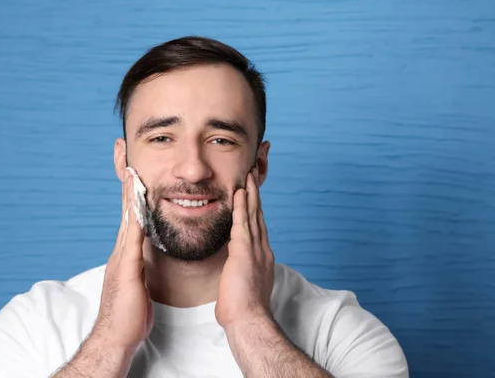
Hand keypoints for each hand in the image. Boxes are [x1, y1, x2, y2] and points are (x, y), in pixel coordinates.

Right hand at [93, 170, 153, 352]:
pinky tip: (138, 202)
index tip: (134, 172)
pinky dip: (133, 216)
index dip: (131, 194)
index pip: (129, 217)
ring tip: (132, 169)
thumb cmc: (129, 315)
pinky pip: (132, 235)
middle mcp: (121, 250)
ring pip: (126, 217)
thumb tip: (144, 260)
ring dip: (129, 193)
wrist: (116, 336)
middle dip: (126, 183)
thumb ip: (139, 268)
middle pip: (125, 210)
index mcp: (125, 253)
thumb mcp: (138, 285)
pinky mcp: (126, 266)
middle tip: (125, 158)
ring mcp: (121, 257)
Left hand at [215, 168, 274, 329]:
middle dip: (256, 194)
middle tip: (254, 174)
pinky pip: (242, 222)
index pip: (258, 227)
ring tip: (249, 174)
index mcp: (262, 258)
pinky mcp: (245, 251)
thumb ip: (239, 277)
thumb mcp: (242, 288)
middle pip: (258, 215)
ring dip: (250, 193)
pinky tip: (240, 191)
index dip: (256, 209)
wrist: (249, 320)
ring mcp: (255, 249)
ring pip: (253, 214)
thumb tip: (233, 279)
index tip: (253, 194)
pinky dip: (241, 205)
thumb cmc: (243, 311)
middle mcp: (262, 250)